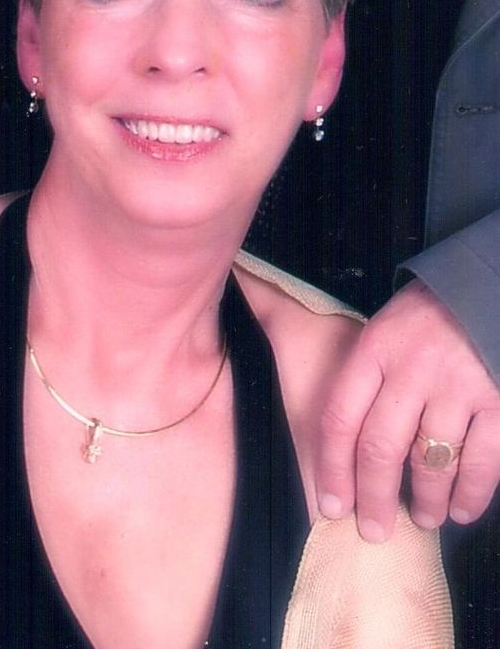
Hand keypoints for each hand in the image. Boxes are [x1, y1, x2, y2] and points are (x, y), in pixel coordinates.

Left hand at [316, 279, 499, 540]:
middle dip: (373, 499)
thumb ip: (366, 379)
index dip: (332, 469)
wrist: (487, 283)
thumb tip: (344, 446)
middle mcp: (412, 369)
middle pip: (380, 448)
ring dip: (424, 501)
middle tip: (373, 530)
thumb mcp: (385, 329)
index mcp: (376, 349)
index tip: (331, 506)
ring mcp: (459, 386)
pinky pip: (482, 462)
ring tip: (422, 518)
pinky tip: (462, 509)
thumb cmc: (430, 314)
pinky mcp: (498, 401)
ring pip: (431, 462)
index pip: (340, 418)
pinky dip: (471, 495)